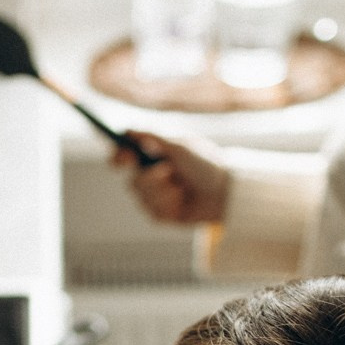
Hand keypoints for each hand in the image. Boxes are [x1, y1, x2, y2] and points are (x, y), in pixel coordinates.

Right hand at [112, 132, 230, 224]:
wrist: (226, 192)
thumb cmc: (206, 164)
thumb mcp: (179, 146)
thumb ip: (152, 137)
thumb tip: (127, 130)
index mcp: (153, 156)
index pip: (125, 156)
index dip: (118, 156)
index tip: (124, 158)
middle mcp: (151, 176)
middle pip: (132, 181)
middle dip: (151, 178)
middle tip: (168, 171)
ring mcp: (155, 196)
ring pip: (142, 198)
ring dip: (164, 191)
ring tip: (183, 187)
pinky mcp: (162, 214)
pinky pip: (153, 212)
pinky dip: (170, 204)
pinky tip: (184, 200)